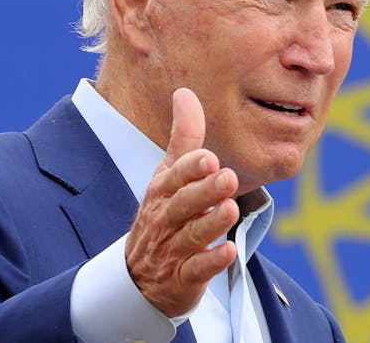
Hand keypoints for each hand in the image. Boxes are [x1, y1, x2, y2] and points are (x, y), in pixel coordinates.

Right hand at [125, 88, 239, 316]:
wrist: (138, 276)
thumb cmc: (162, 214)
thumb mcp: (168, 174)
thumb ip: (183, 137)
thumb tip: (184, 92)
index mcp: (163, 191)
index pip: (175, 176)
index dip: (191, 168)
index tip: (209, 158)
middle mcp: (166, 218)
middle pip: (184, 204)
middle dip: (204, 191)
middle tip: (227, 177)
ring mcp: (173, 249)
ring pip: (192, 235)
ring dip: (211, 223)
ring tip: (230, 210)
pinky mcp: (183, 277)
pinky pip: (197, 270)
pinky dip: (211, 262)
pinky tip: (229, 252)